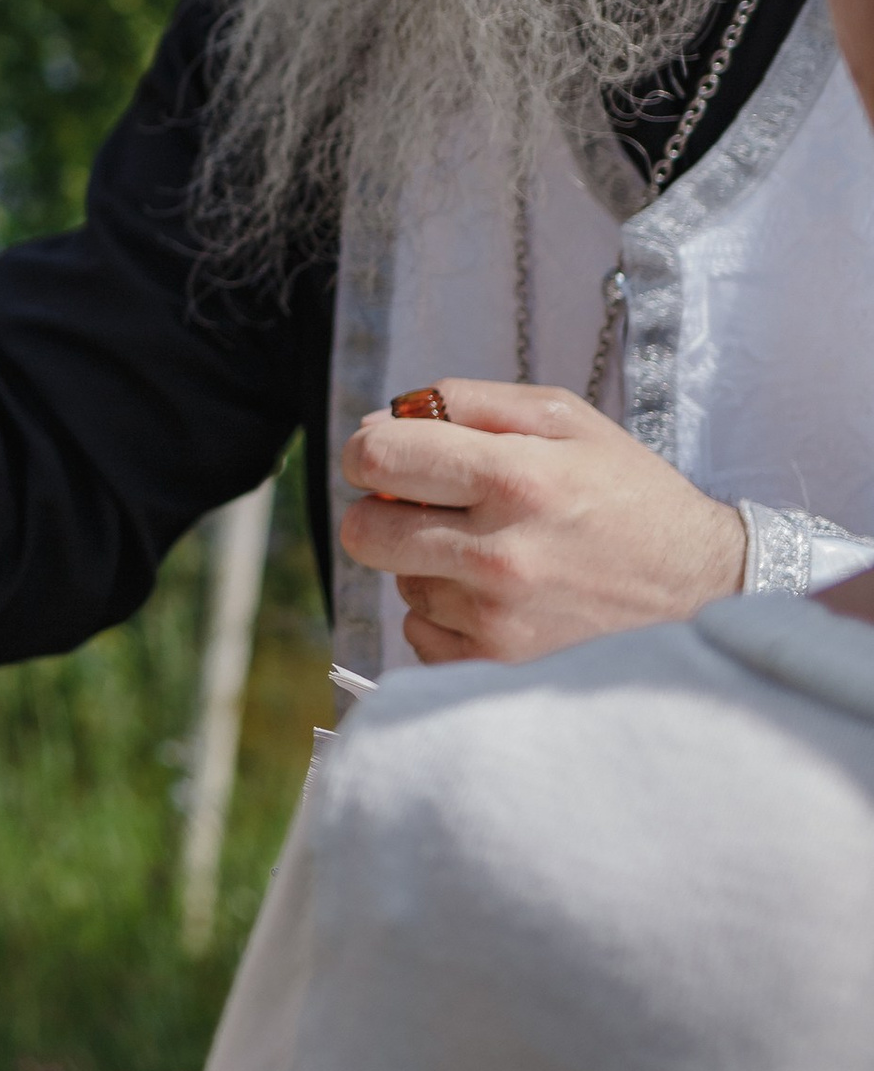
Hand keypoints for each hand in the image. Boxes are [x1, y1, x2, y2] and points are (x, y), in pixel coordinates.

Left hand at [337, 380, 747, 663]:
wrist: (705, 593)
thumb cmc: (631, 497)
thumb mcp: (567, 420)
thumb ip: (467, 403)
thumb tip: (378, 422)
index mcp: (515, 478)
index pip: (379, 459)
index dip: (369, 453)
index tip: (388, 459)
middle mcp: (500, 554)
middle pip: (365, 531)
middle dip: (384, 513)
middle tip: (432, 508)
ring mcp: (497, 620)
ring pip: (399, 582)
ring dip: (429, 565)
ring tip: (498, 555)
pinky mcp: (499, 667)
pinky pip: (421, 634)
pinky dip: (447, 615)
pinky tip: (500, 600)